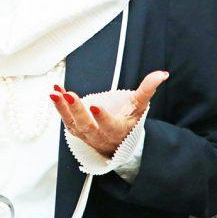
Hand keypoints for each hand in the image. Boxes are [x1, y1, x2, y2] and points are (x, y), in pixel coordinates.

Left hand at [51, 71, 168, 157]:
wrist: (116, 143)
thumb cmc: (128, 122)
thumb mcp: (139, 107)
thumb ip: (147, 89)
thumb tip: (162, 74)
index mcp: (117, 131)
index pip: (109, 127)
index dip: (102, 119)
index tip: (94, 106)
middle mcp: (99, 136)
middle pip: (87, 126)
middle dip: (77, 111)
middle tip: (70, 95)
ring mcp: (85, 134)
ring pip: (72, 123)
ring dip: (62, 108)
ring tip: (55, 93)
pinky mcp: (75, 129)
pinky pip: (65, 118)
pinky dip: (59, 106)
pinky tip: (55, 92)